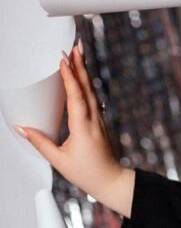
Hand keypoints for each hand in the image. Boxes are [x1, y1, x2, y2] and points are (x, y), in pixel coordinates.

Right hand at [14, 41, 123, 202]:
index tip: (64, 59)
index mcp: (83, 128)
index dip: (70, 76)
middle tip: (76, 45)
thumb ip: (40, 143)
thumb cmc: (88, 174)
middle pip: (86, 88)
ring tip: (79, 54)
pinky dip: (86, 85)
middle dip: (80, 65)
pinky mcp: (100, 123)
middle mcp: (94, 121)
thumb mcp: (60, 160)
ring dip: (84, 72)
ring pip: (91, 91)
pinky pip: (92, 99)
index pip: (76, 96)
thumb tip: (22, 128)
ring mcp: (99, 121)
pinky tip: (82, 77)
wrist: (112, 182)